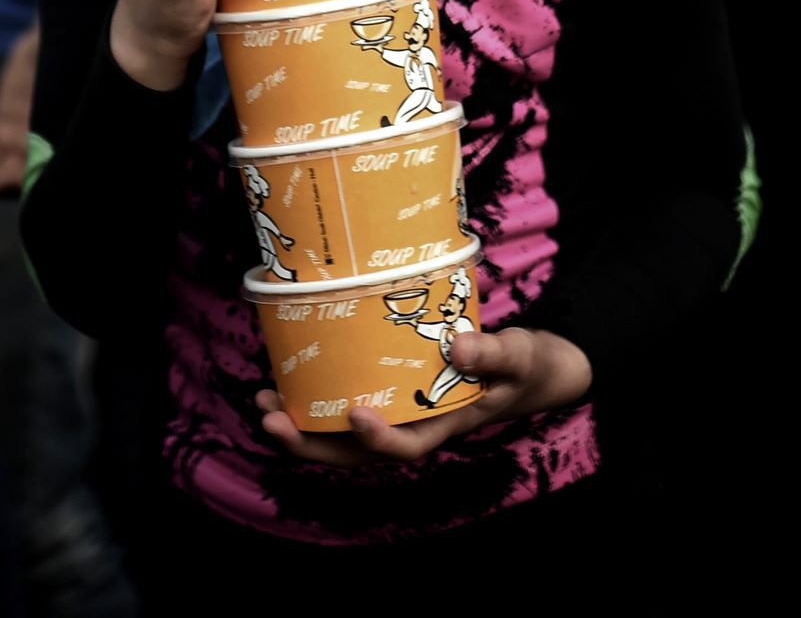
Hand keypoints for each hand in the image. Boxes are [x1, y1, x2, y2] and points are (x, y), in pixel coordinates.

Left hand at [255, 326, 593, 465]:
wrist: (537, 369)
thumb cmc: (530, 365)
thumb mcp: (520, 355)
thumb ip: (493, 354)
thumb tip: (457, 347)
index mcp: (447, 425)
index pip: (407, 446)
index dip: (378, 438)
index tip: (355, 413)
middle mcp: (417, 425)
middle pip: (359, 452)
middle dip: (312, 442)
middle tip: (270, 420)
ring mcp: (403, 412)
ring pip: (346, 435)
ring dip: (303, 425)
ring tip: (264, 404)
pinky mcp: (394, 392)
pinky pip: (352, 404)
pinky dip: (319, 400)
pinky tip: (290, 380)